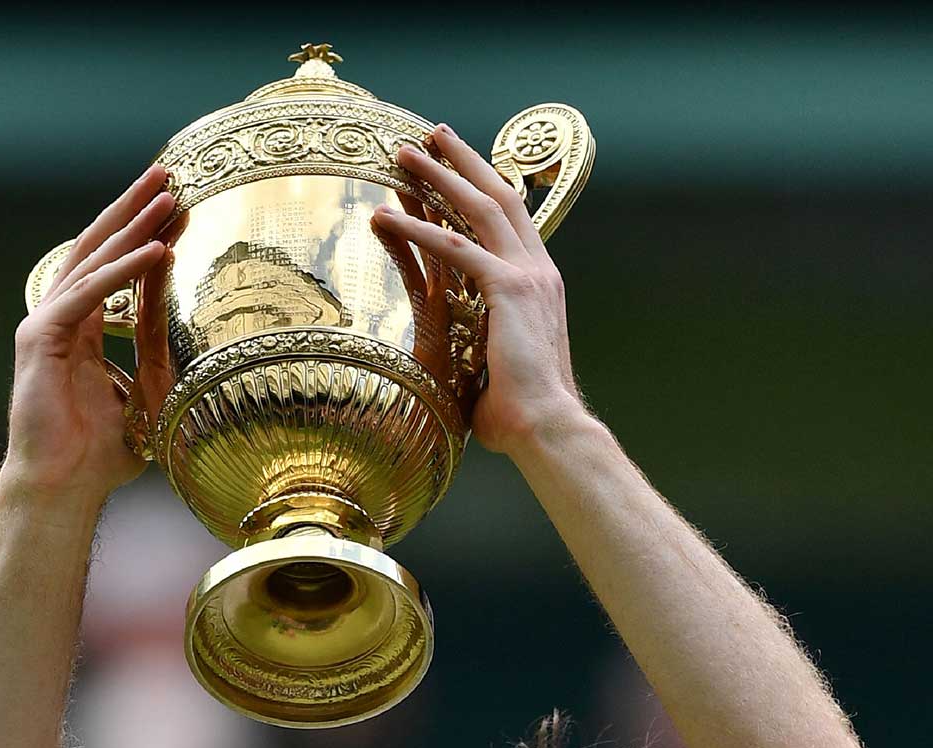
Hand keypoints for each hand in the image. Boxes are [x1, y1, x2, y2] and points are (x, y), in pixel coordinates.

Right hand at [4, 165, 173, 501]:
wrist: (62, 489)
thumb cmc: (97, 458)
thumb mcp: (139, 399)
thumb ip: (150, 366)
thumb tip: (182, 359)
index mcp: (81, 330)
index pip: (114, 267)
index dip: (144, 234)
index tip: (177, 206)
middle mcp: (59, 318)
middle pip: (99, 247)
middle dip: (133, 208)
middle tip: (167, 172)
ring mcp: (45, 325)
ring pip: (94, 261)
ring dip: (132, 226)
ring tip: (167, 195)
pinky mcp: (40, 339)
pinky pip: (88, 295)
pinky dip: (122, 271)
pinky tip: (155, 250)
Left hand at [374, 124, 584, 455]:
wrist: (547, 427)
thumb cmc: (519, 412)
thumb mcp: (496, 364)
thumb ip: (478, 346)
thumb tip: (453, 363)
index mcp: (540, 285)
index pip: (511, 221)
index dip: (483, 187)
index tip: (458, 166)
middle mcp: (539, 270)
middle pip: (499, 196)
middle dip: (464, 162)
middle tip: (433, 136)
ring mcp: (527, 276)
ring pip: (478, 207)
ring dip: (439, 178)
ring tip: (404, 154)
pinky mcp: (508, 290)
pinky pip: (456, 248)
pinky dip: (419, 230)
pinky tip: (386, 217)